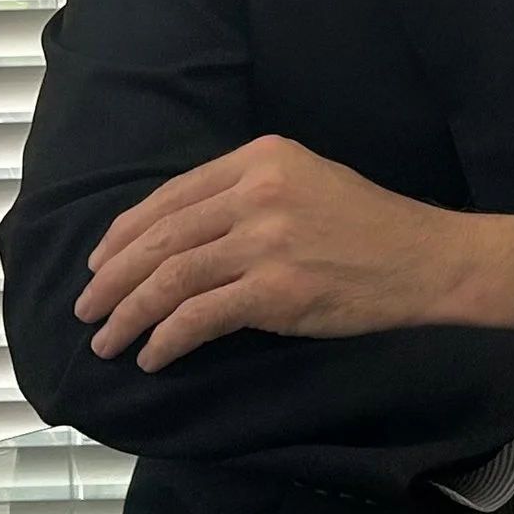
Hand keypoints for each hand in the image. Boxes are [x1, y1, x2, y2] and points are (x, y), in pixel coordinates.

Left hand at [76, 137, 513, 367]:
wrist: (427, 259)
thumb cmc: (371, 227)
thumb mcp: (306, 181)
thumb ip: (247, 194)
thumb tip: (181, 234)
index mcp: (260, 158)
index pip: (171, 196)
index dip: (126, 233)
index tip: (99, 262)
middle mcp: (256, 190)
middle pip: (161, 237)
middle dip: (113, 278)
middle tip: (86, 309)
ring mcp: (265, 240)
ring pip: (171, 278)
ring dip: (129, 313)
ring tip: (106, 340)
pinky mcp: (275, 290)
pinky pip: (199, 317)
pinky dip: (166, 339)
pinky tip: (151, 356)